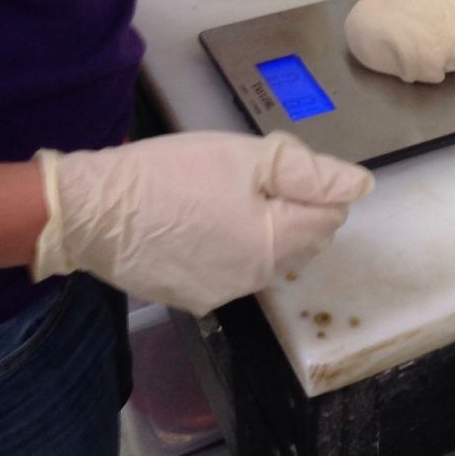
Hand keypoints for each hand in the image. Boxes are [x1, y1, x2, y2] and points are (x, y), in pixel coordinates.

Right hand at [30, 132, 373, 314]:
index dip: (314, 184)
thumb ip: (309, 174)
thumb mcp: (246, 157)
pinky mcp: (191, 298)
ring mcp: (221, 294)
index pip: (329, 216)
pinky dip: (228, 247)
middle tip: (250, 177)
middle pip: (302, 241)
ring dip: (261, 230)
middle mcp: (256, 278)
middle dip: (292, 209)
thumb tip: (360, 188)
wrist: (94, 209)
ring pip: (267, 258)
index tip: (278, 166)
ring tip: (221, 197)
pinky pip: (230, 270)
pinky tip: (196, 223)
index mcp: (274, 242)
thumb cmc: (172, 173)